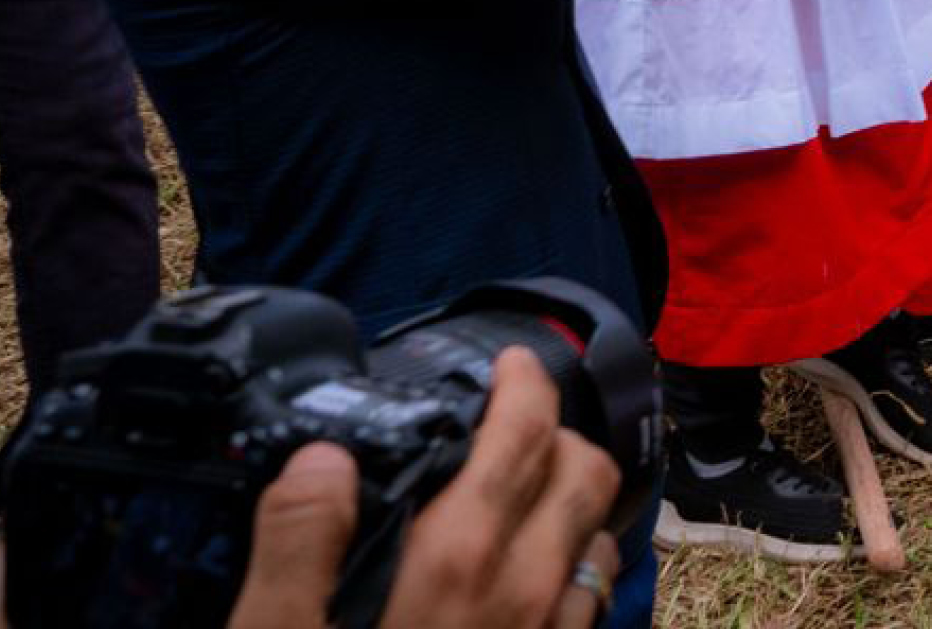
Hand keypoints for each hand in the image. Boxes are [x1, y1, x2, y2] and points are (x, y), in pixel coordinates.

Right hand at [230, 350, 619, 628]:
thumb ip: (296, 544)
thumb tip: (325, 457)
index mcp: (453, 565)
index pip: (521, 439)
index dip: (524, 387)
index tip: (509, 363)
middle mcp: (521, 596)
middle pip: (585, 477)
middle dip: (560, 434)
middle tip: (514, 423)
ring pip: (599, 541)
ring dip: (575, 504)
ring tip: (527, 492)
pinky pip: (587, 611)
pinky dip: (575, 572)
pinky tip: (534, 577)